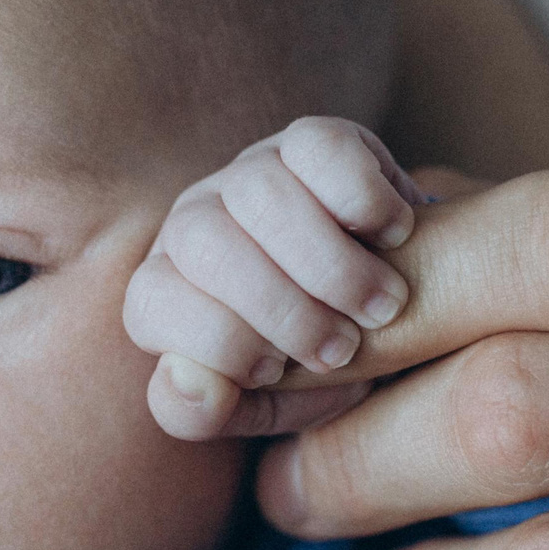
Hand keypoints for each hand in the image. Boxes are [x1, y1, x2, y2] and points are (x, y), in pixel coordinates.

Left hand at [124, 116, 427, 439]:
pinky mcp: (310, 140)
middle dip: (279, 306)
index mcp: (166, 291)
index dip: (218, 342)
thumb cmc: (308, 365)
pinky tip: (395, 237)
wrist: (381, 317)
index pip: (153, 303)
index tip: (277, 370)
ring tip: (382, 307)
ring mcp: (250, 173)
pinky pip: (321, 147)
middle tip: (342, 349)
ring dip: (331, 261)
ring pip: (261, 192)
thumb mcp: (259, 406)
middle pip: (203, 241)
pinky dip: (365, 197)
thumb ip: (205, 410)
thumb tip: (187, 381)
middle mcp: (195, 223)